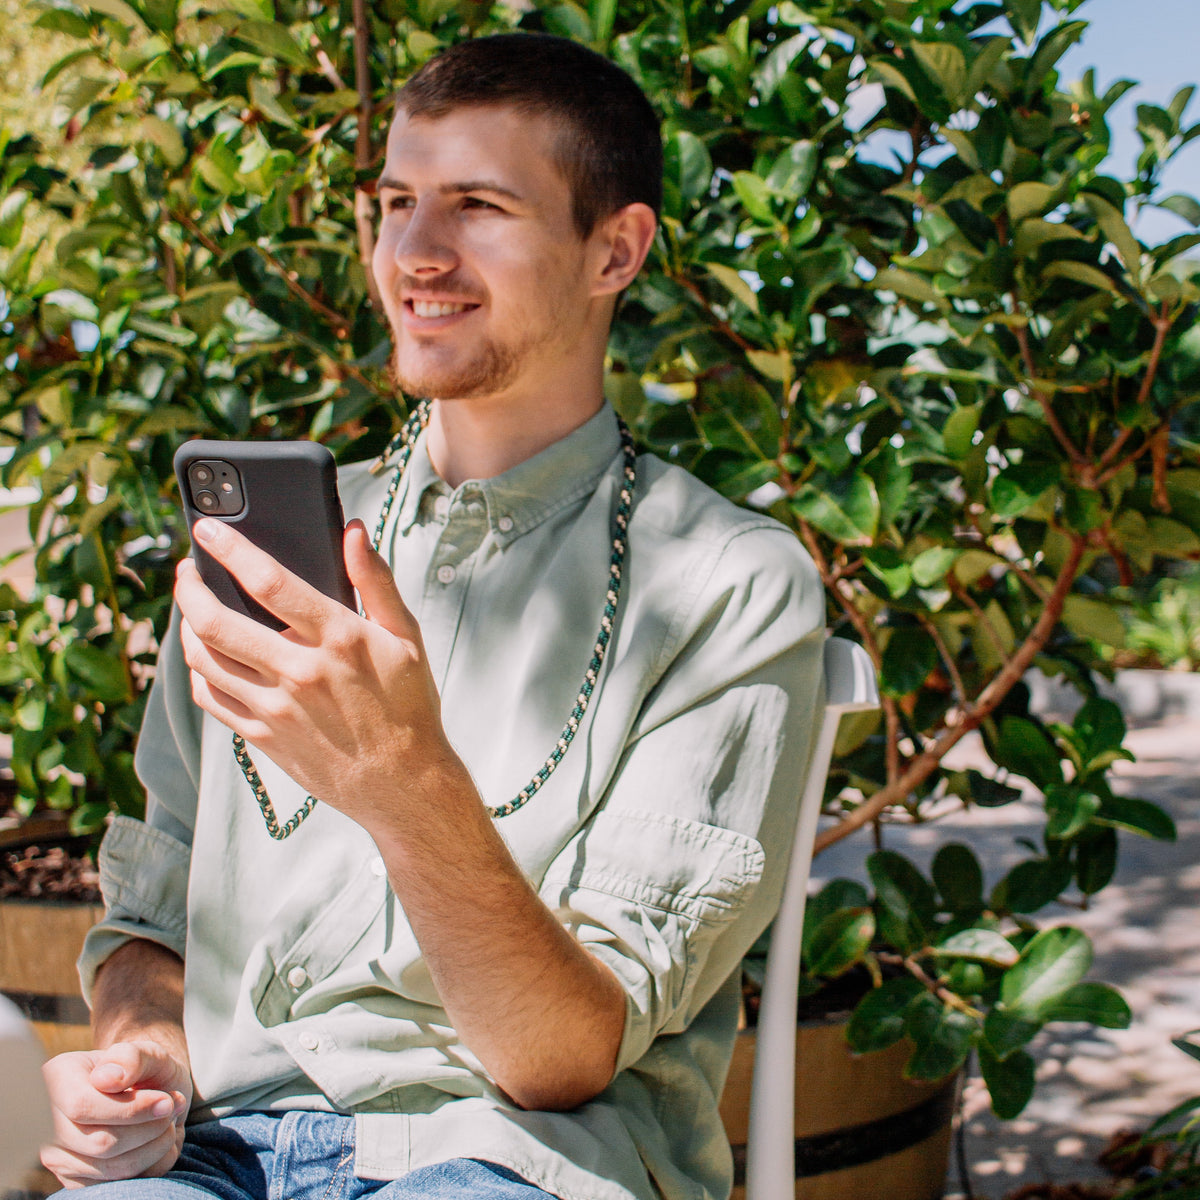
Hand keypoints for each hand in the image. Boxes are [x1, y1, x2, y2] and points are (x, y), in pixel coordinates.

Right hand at [40, 1041, 190, 1186]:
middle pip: (100, 1142)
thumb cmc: (145, 1070)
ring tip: (169, 1122)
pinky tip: (157, 1139)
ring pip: (112, 1168)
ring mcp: (57, 1155)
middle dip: (150, 1128)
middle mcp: (47, 1122)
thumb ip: (132, 1058)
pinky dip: (150, 1163)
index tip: (166, 1101)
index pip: (83, 1106)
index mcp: (57, 1079)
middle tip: (173, 1107)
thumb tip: (108, 1079)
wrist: (149, 1092)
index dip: (131, 1109)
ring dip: (154, 1145)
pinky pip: (118, 1184)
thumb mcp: (148, 1053)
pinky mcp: (74, 1180)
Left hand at [175, 517, 461, 835]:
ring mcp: (276, 708)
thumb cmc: (408, 705)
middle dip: (190, 587)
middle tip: (188, 569)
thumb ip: (377, 581)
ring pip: (203, 660)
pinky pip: (210, 699)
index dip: (230, 548)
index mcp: (338, 639)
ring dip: (186, 627)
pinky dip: (198, 671)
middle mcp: (300, 672)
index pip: (269, 582)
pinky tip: (206, 656)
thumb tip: (355, 532)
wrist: (404, 783)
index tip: (207, 529)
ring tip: (192, 609)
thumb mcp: (406, 636)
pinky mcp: (263, 736)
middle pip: (216, 622)